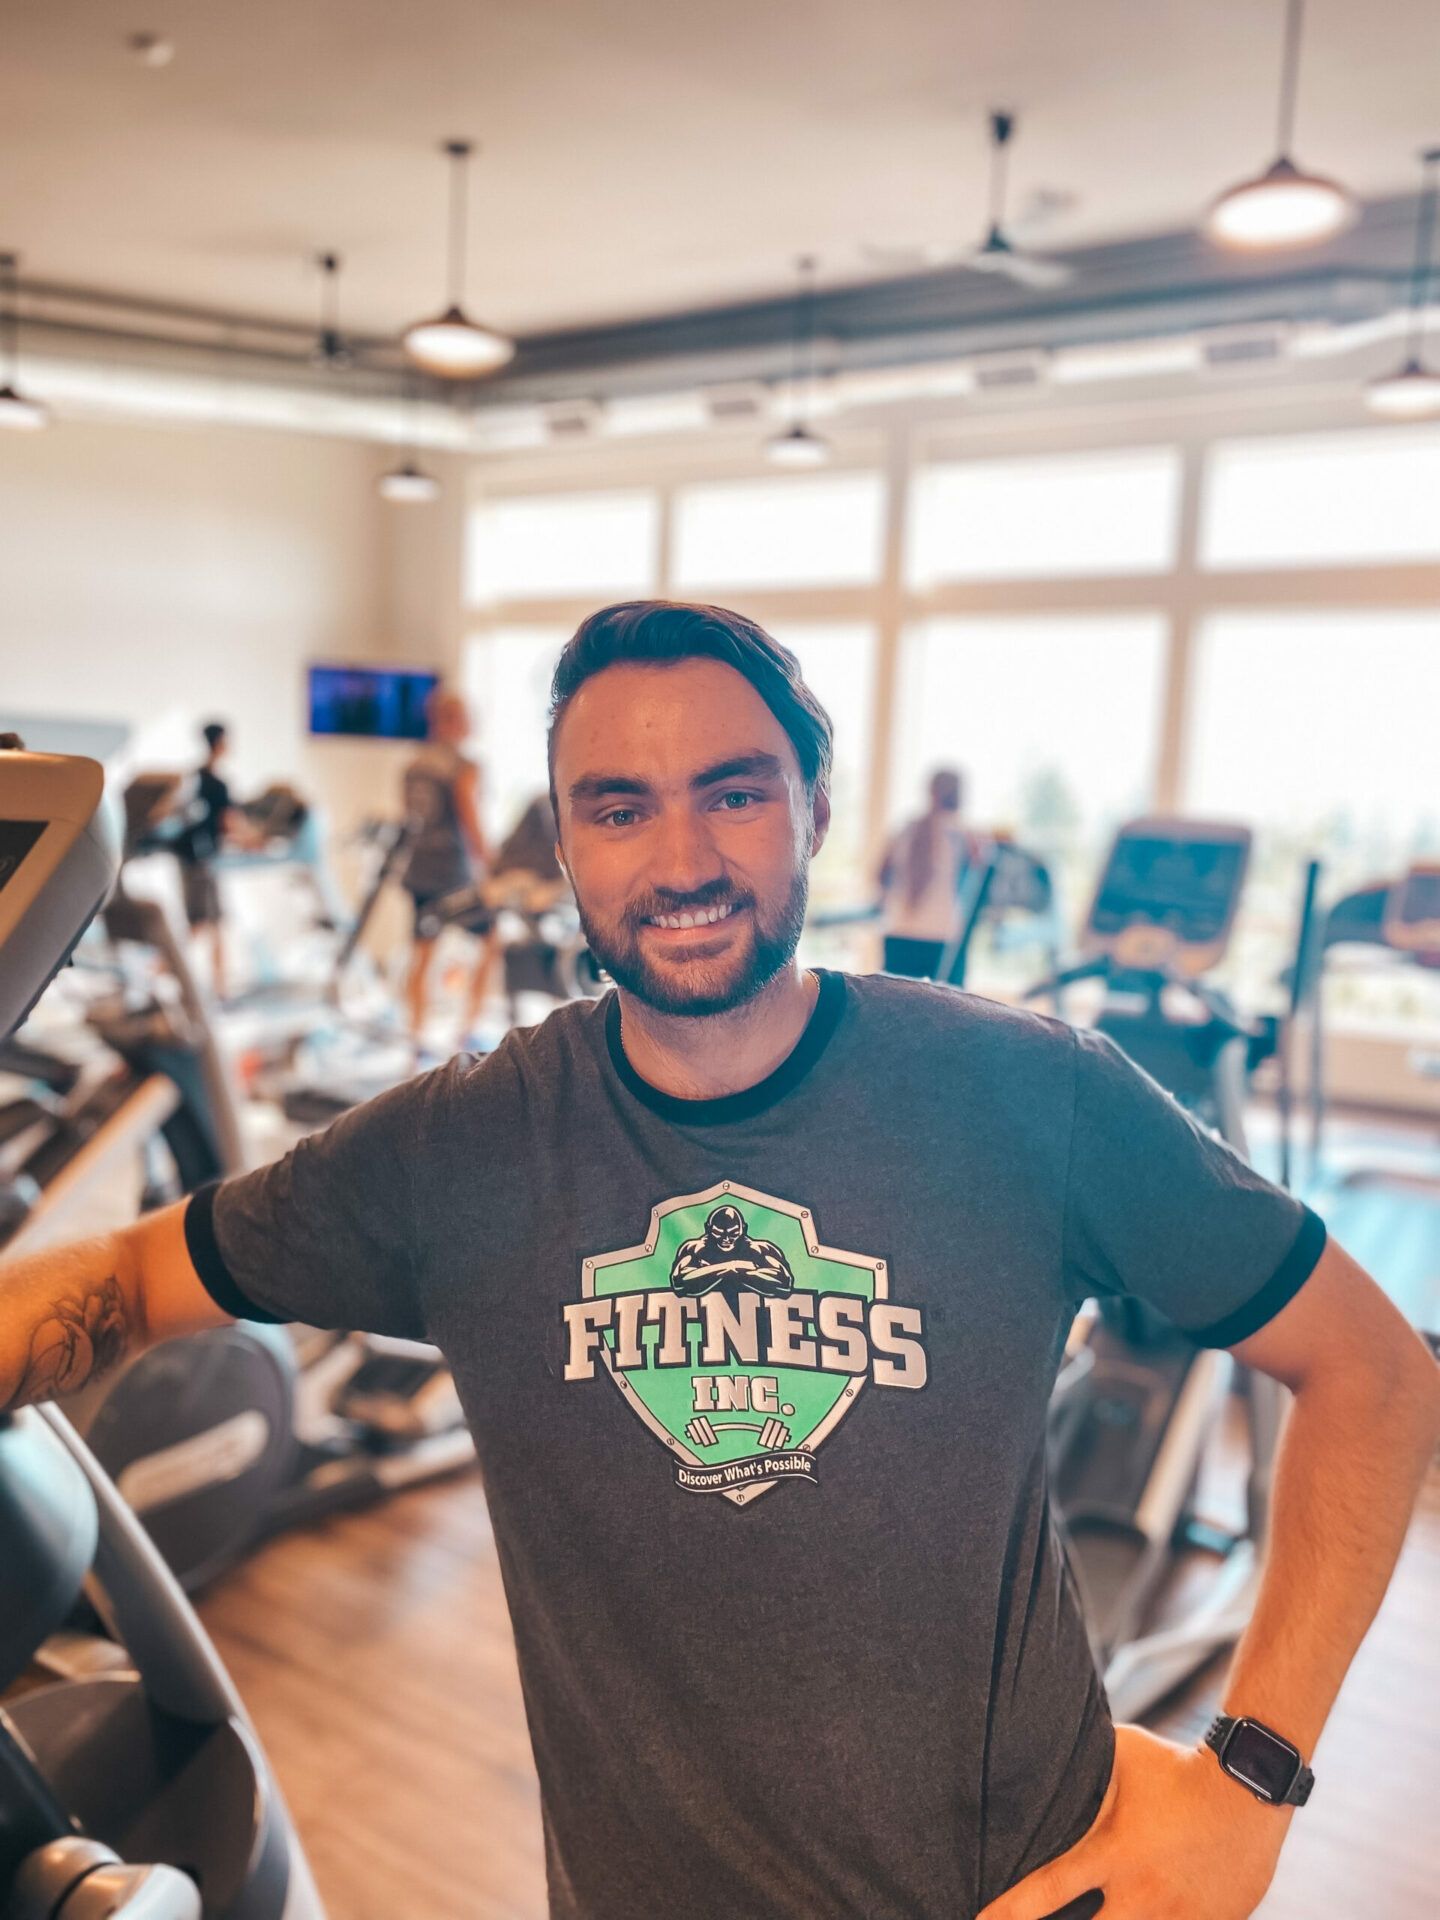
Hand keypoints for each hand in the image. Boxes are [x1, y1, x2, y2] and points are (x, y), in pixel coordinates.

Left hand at [976, 1723, 1292, 1919]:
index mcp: (1113, 1854)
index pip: (1047, 1891)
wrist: (1248, 1786)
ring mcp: (1179, 1917)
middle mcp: (1142, 1895)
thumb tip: (1043, 1744)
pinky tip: (1158, 1912)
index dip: (1008, 1913)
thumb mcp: (1123, 1754)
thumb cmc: (1177, 1765)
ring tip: (1113, 1914)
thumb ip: (1085, 1763)